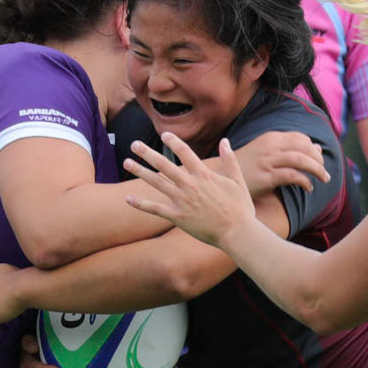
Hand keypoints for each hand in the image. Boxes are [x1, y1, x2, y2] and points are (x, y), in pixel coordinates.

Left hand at [124, 134, 254, 247]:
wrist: (237, 232)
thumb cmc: (240, 208)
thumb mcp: (238, 181)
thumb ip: (230, 160)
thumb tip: (225, 141)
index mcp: (204, 175)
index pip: (185, 152)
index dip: (174, 141)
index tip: (164, 135)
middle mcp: (190, 185)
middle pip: (164, 164)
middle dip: (147, 153)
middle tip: (134, 144)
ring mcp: (182, 200)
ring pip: (156, 182)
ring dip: (140, 171)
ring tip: (127, 163)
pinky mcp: (178, 216)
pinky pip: (155, 209)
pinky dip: (141, 204)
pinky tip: (127, 199)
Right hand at [230, 131, 328, 194]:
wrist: (221, 177)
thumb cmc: (246, 167)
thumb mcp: (268, 153)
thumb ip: (290, 150)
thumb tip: (317, 147)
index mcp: (271, 138)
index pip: (301, 138)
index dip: (313, 149)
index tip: (318, 161)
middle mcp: (271, 146)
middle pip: (305, 147)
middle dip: (318, 160)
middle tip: (325, 172)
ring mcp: (268, 161)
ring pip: (302, 160)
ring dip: (317, 170)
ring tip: (324, 179)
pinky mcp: (267, 176)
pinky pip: (293, 176)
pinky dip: (305, 182)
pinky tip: (309, 188)